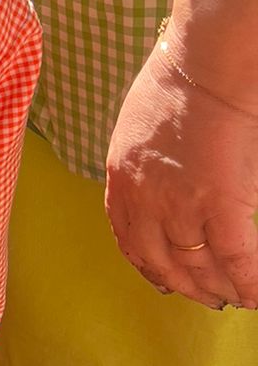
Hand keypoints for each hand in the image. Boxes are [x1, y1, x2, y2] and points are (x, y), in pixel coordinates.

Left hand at [105, 46, 257, 308]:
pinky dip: (247, 282)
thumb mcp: (136, 128)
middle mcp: (144, 200)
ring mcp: (179, 205)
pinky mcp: (218, 203)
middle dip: (185, 287)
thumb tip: (156, 181)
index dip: (148, 267)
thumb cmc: (178, 82)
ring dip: (217, 289)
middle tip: (207, 298)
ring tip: (232, 299)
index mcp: (121, 179)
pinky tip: (256, 297)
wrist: (205, 65)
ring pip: (197, 266)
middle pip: (161, 262)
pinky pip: (234, 257)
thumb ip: (141, 163)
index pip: (129, 240)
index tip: (164, 281)